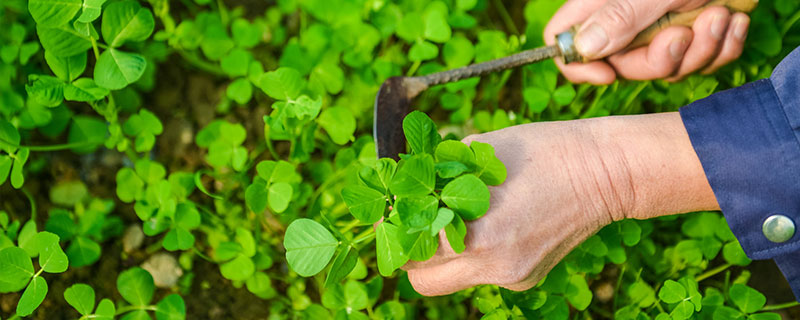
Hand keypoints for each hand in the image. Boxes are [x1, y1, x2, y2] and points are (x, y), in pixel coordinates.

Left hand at [405, 113, 718, 295]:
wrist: (605, 172)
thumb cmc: (542, 150)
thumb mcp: (480, 150)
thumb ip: (437, 173)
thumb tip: (404, 181)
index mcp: (479, 235)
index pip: (412, 251)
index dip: (395, 229)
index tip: (389, 212)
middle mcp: (494, 267)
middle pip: (424, 281)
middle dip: (411, 254)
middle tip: (410, 223)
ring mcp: (513, 278)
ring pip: (454, 279)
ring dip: (443, 254)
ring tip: (453, 218)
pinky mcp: (527, 279)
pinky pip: (484, 273)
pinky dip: (477, 253)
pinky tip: (494, 223)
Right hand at [544, 0, 750, 83]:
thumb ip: (621, 15)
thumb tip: (582, 48)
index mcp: (603, 3)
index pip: (564, 43)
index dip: (580, 66)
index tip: (608, 73)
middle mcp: (628, 20)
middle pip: (622, 66)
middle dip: (659, 59)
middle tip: (683, 33)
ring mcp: (662, 30)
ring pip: (668, 69)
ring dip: (701, 49)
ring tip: (719, 13)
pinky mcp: (698, 37)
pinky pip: (703, 63)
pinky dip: (723, 47)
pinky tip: (733, 19)